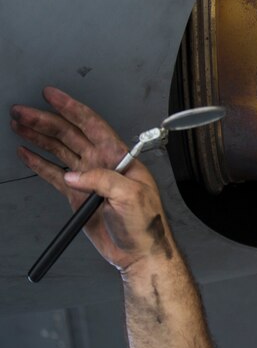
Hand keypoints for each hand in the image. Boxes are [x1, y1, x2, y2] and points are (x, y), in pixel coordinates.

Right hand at [10, 87, 175, 273]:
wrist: (140, 251)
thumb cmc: (146, 223)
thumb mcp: (131, 196)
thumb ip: (103, 181)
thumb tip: (74, 175)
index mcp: (118, 157)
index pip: (91, 124)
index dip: (71, 108)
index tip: (52, 95)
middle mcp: (102, 164)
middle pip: (69, 134)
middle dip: (45, 120)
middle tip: (21, 111)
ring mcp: (88, 178)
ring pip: (59, 150)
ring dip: (39, 136)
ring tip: (19, 125)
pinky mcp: (77, 196)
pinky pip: (53, 174)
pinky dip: (39, 163)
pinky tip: (26, 152)